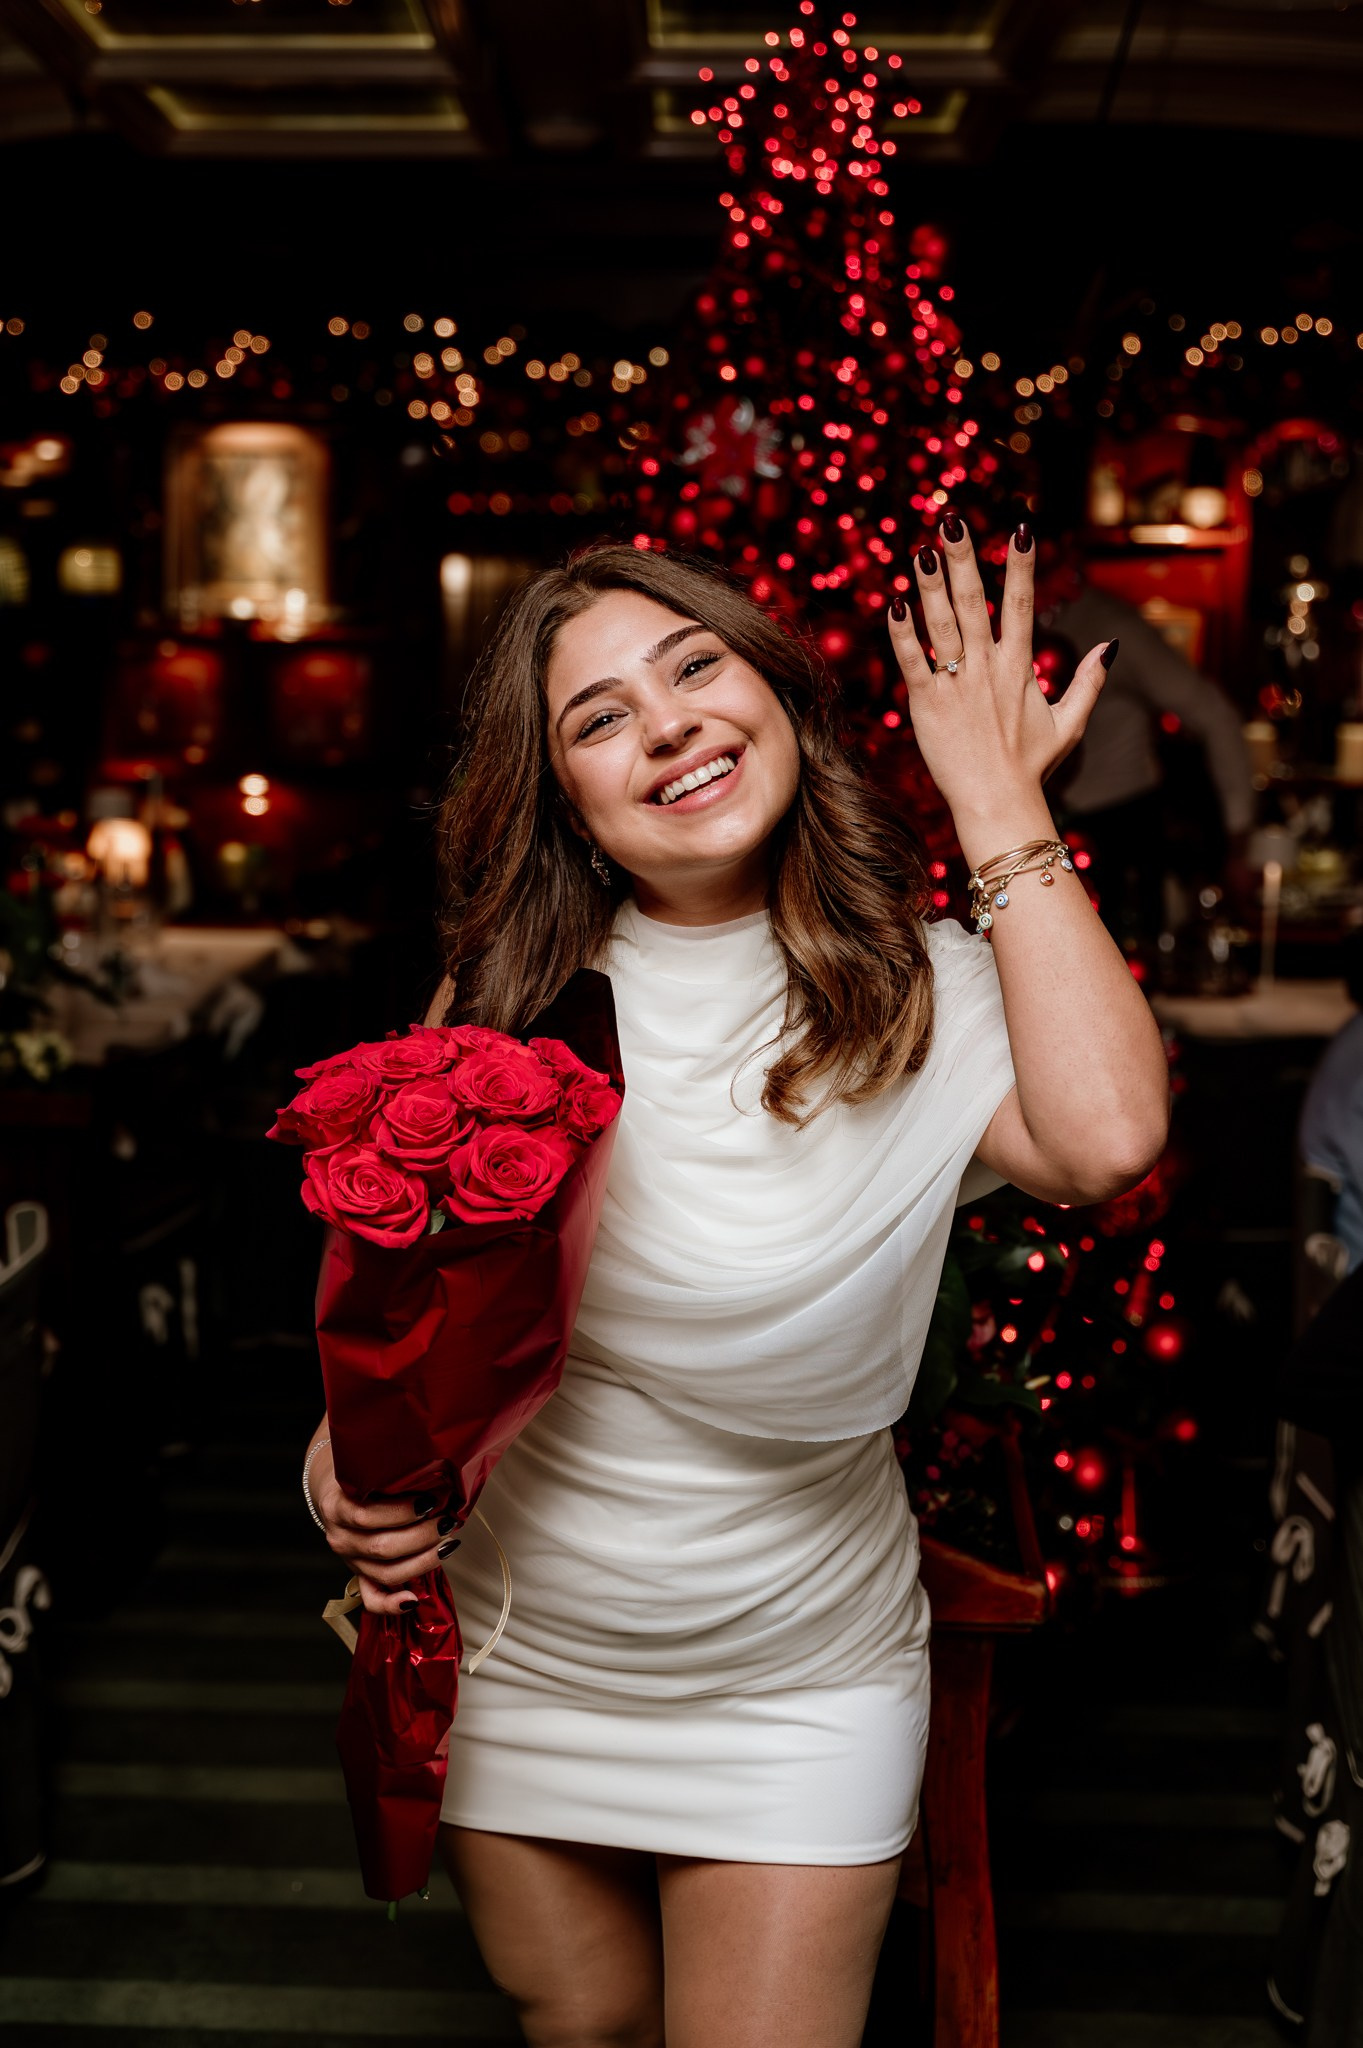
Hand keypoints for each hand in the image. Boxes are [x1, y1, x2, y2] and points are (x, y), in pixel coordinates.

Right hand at [309, 1436, 456, 1617]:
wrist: (338, 1494)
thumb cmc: (363, 1478)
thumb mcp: (369, 1470)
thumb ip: (392, 1476)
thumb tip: (439, 1479)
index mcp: (338, 1508)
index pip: (368, 1516)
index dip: (402, 1512)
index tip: (431, 1501)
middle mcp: (341, 1538)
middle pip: (383, 1547)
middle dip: (422, 1535)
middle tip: (447, 1521)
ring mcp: (350, 1560)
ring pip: (386, 1572)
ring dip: (423, 1561)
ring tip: (447, 1543)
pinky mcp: (359, 1576)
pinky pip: (372, 1600)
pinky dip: (392, 1604)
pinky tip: (413, 1599)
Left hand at [888, 519, 1112, 828]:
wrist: (998, 803)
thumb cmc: (1031, 767)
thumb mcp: (1070, 723)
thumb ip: (1090, 681)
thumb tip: (1113, 647)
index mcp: (1019, 667)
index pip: (1021, 604)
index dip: (1021, 565)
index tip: (1022, 528)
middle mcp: (988, 669)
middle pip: (975, 602)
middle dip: (965, 559)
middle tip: (953, 520)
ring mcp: (956, 685)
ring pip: (942, 625)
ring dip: (931, 585)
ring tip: (923, 549)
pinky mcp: (927, 705)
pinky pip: (913, 661)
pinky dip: (903, 633)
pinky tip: (895, 604)